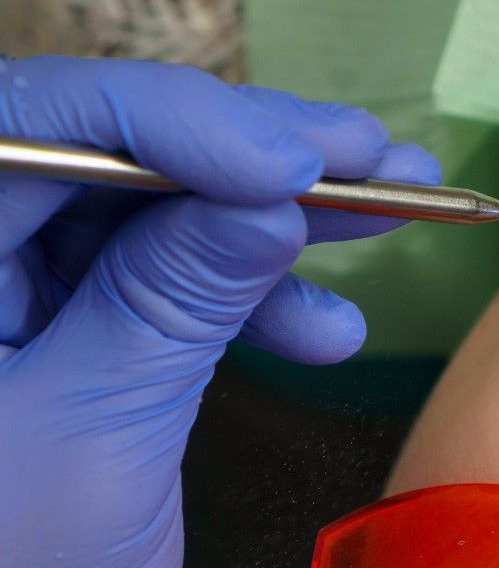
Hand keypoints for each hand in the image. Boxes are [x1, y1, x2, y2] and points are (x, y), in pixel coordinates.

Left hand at [0, 56, 438, 567]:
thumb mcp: (88, 445)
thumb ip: (168, 303)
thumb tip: (269, 193)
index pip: (35, 126)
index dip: (175, 122)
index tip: (298, 161)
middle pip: (109, 153)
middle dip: (250, 155)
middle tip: (373, 158)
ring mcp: (15, 294)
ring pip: (157, 208)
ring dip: (278, 218)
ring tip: (392, 214)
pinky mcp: (73, 332)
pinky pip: (170, 282)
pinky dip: (257, 297)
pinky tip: (328, 331)